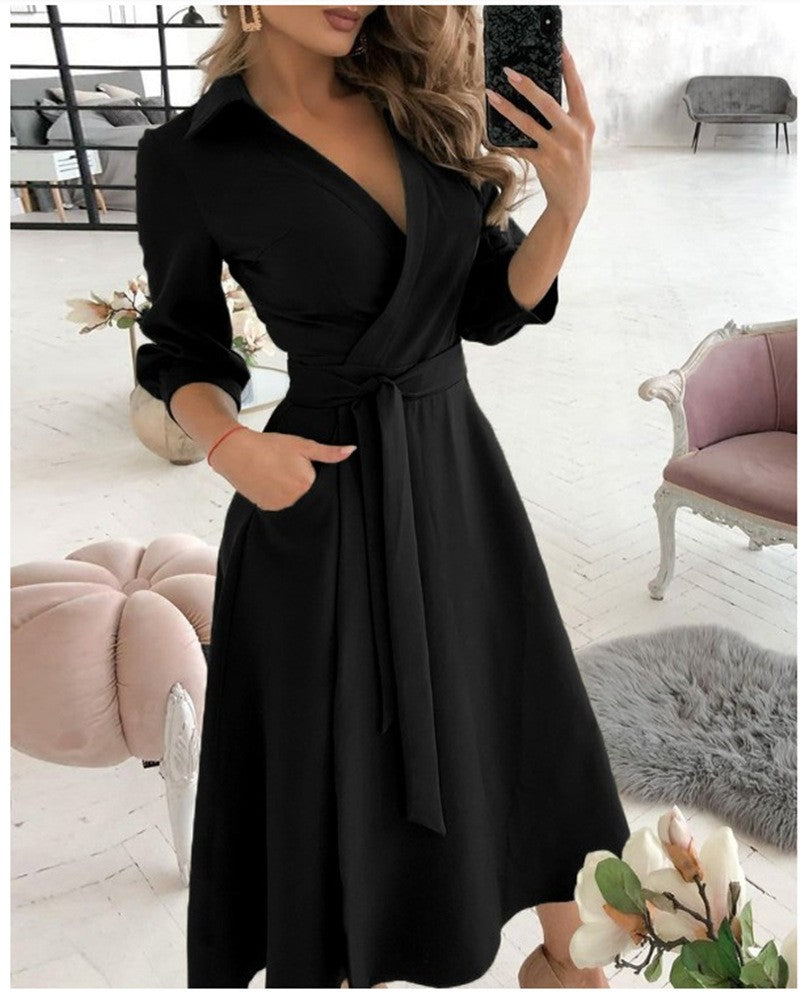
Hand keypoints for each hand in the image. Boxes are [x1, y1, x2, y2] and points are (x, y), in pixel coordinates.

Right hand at [208, 426, 356, 510]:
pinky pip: (279, 503)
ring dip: (287, 488)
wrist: (236, 452)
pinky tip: (268, 481)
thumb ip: (328, 452)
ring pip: (292, 498)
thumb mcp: (302, 445)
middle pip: (305, 491)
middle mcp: (294, 498)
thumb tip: (352, 451)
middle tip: (284, 466)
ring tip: (274, 472)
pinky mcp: (267, 508)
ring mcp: (280, 505)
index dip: (308, 470)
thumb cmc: (269, 446)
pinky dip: (275, 494)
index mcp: (306, 483)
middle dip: (298, 480)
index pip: (317, 481)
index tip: (297, 463)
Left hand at [485, 40, 594, 221]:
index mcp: (585, 122)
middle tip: (508, 72)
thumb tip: (541, 93)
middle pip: (547, 102)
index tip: (559, 45)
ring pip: (527, 123)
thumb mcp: (579, 137)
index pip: (576, 87)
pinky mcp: (544, 163)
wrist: (573, 199)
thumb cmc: (573, 162)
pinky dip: (505, 140)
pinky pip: (519, 147)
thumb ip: (569, 116)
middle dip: (526, 85)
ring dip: (506, 108)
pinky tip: (492, 132)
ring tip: (491, 95)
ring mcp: (558, 149)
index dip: (568, 65)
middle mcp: (574, 133)